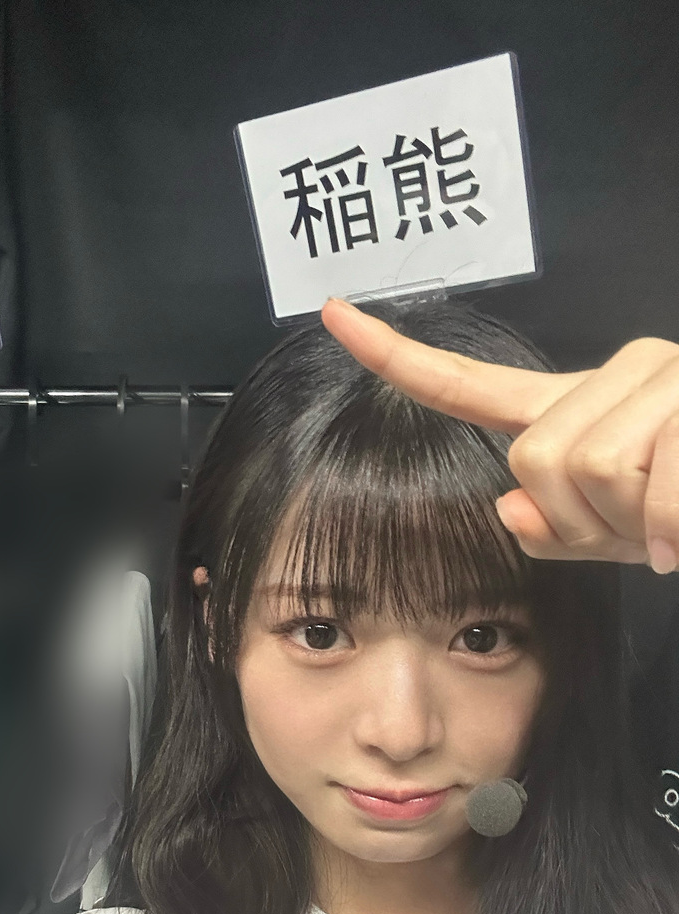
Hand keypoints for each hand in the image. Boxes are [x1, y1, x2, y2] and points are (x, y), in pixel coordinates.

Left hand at [320, 297, 678, 574]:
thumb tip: (509, 509)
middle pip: (532, 461)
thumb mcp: (619, 537)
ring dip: (634, 524)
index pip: (469, 384)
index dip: (393, 355)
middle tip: (642, 530)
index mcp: (578, 408)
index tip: (331, 314)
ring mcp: (664, 376)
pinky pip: (653, 489)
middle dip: (584, 521)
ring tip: (677, 521)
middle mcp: (617, 372)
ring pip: (587, 471)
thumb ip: (555, 529)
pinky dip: (673, 530)